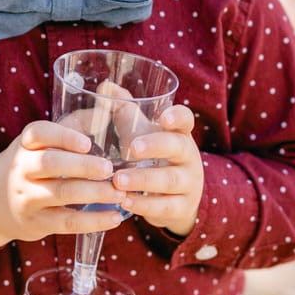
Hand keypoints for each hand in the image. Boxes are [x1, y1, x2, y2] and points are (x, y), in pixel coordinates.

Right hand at [0, 121, 128, 250]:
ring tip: (120, 193)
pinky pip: (67, 222)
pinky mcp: (36, 223)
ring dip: (95, 193)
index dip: (63, 136)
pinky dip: (93, 221)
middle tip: (110, 169)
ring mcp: (27, 197)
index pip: (38, 133)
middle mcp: (21, 168)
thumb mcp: (41, 144)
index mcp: (25, 144)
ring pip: (61, 193)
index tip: (87, 143)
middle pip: (50, 163)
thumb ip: (72, 126)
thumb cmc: (32, 166)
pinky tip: (115, 217)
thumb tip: (108, 107)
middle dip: (83, 166)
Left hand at [110, 104, 202, 237]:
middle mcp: (188, 157)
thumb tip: (105, 86)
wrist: (177, 199)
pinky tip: (125, 202)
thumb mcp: (143, 133)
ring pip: (170, 180)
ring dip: (143, 180)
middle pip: (178, 147)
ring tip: (118, 181)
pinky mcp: (181, 208)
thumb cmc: (154, 157)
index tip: (163, 118)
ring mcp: (188, 183)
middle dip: (156, 147)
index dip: (177, 117)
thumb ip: (125, 110)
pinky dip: (145, 205)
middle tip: (132, 149)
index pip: (186, 120)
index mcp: (179, 134)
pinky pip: (165, 207)